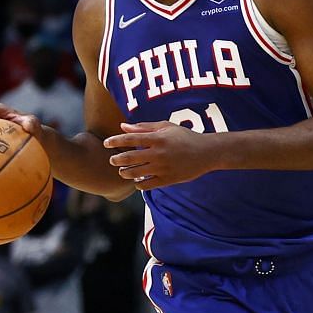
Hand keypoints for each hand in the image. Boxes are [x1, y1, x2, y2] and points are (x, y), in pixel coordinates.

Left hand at [103, 121, 218, 188]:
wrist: (206, 153)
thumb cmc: (185, 137)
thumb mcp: (166, 127)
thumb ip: (143, 127)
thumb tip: (122, 127)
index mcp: (157, 138)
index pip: (130, 139)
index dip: (115, 141)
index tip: (106, 143)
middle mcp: (158, 154)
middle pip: (130, 157)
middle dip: (117, 159)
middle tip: (112, 160)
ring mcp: (163, 168)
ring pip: (136, 173)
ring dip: (125, 173)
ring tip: (122, 171)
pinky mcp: (168, 180)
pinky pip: (147, 185)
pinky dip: (139, 184)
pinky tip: (137, 180)